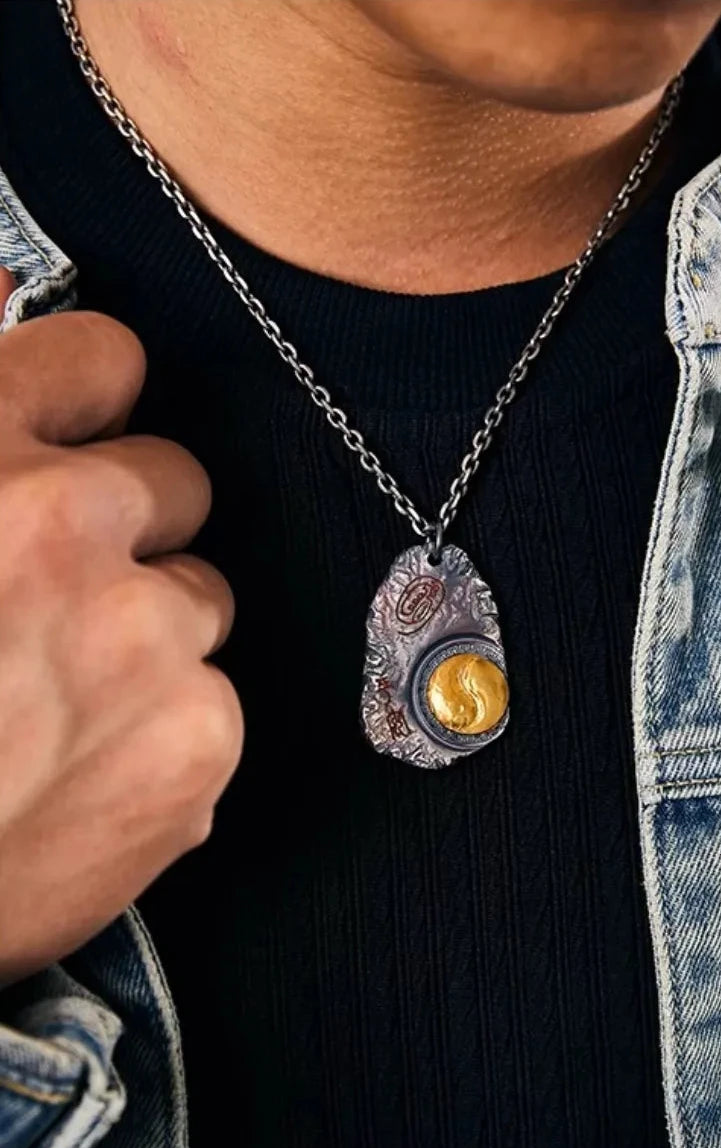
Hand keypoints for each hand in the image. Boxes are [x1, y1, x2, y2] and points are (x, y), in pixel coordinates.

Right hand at [0, 272, 242, 982]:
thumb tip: (0, 310)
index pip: (107, 360)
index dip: (94, 404)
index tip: (81, 441)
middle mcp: (69, 523)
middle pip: (178, 483)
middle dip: (129, 535)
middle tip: (59, 601)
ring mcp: (145, 637)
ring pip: (201, 601)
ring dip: (149, 640)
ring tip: (57, 703)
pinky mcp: (196, 744)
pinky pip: (213, 706)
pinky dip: (162, 739)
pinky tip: (79, 778)